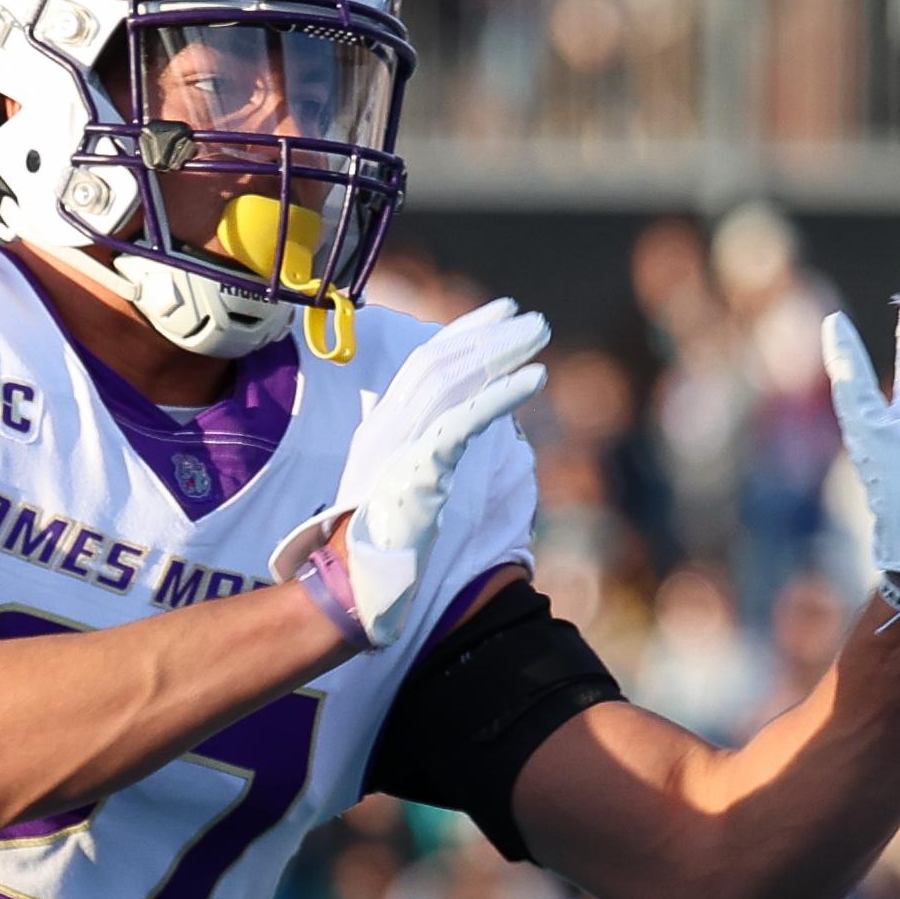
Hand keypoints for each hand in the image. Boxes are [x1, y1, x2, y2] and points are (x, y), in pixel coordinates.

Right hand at [269, 297, 550, 644]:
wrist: (357, 585)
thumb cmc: (387, 543)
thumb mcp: (408, 483)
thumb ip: (434, 451)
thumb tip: (482, 433)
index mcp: (383, 426)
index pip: (424, 362)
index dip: (465, 332)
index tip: (503, 313)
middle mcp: (387, 425)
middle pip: (441, 361)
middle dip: (490, 335)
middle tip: (536, 321)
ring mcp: (399, 444)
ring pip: (452, 380)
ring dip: (501, 353)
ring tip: (542, 336)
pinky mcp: (419, 468)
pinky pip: (464, 420)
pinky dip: (502, 395)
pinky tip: (536, 379)